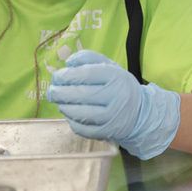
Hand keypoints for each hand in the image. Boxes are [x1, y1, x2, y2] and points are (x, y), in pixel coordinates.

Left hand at [46, 50, 180, 159]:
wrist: (140, 112)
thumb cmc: (118, 86)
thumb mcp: (109, 66)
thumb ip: (88, 58)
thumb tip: (68, 63)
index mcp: (116, 76)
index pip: (86, 74)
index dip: (67, 75)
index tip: (57, 77)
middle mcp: (116, 96)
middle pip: (81, 95)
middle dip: (60, 93)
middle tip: (51, 92)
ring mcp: (113, 117)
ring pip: (80, 113)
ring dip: (64, 107)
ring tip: (59, 102)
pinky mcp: (108, 132)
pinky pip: (83, 129)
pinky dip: (72, 122)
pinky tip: (70, 115)